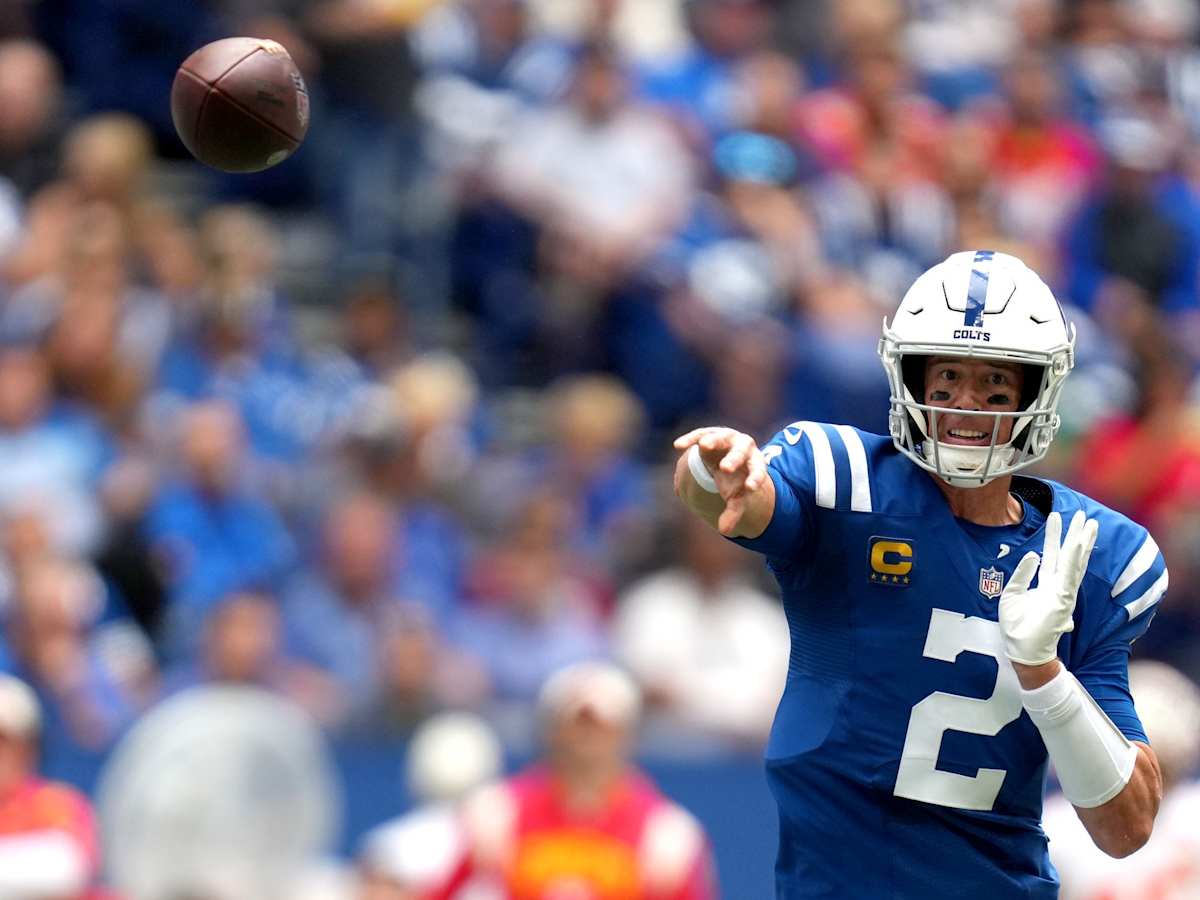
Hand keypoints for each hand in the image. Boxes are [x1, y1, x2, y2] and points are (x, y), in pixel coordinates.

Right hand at [673, 427, 766, 534]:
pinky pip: (700, 434)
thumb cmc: (734, 480)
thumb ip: (733, 512)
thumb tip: (725, 531)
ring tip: (703, 446)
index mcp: (755, 463)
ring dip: (713, 441)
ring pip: (721, 437)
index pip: (758, 470)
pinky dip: (691, 439)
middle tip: (725, 468)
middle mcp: (744, 447)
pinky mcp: (710, 433)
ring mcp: (727, 437)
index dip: (755, 478)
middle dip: (733, 459)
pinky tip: (678, 446)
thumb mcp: (736, 496)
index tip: (749, 488)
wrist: (726, 457)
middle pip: (740, 451)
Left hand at [999, 511, 1098, 666]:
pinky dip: (1075, 558)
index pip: (1052, 554)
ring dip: (1082, 541)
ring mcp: (1063, 592)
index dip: (1054, 535)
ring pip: (1075, 561)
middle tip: (1083, 514)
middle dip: (1075, 534)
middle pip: (1068, 554)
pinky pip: (1070, 575)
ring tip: (1089, 522)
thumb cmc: (1017, 627)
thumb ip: (1022, 573)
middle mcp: (1058, 586)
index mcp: (1046, 584)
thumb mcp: (1012, 593)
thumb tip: (1033, 553)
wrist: (1022, 650)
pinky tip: (1079, 543)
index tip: (1056, 516)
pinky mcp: (1064, 599)